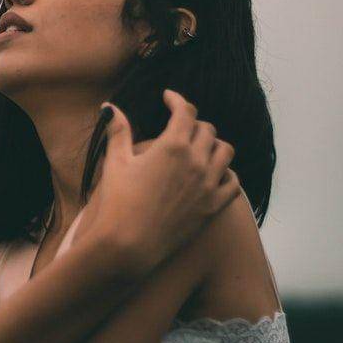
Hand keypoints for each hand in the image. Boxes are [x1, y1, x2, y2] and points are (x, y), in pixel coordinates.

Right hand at [83, 89, 240, 276]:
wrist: (128, 244)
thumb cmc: (118, 202)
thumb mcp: (115, 162)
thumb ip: (117, 131)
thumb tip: (109, 106)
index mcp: (172, 146)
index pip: (185, 111)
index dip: (177, 100)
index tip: (169, 98)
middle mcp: (196, 161)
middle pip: (206, 129)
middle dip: (192, 123)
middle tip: (179, 126)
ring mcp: (208, 185)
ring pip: (225, 151)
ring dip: (213, 144)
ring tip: (199, 147)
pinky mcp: (213, 207)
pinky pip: (233, 182)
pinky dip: (226, 173)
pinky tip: (214, 173)